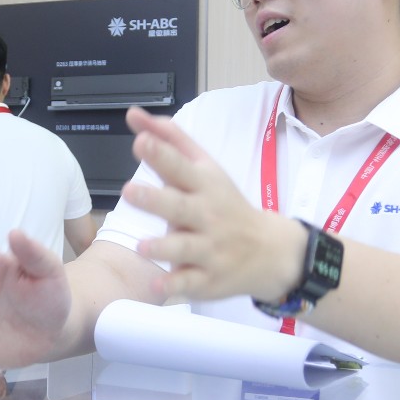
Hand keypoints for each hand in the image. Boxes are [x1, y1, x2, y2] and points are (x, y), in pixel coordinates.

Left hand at [118, 107, 306, 302]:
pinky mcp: (208, 279)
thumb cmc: (226, 203)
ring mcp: (209, 249)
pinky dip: (175, 284)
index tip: (141, 141)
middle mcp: (208, 216)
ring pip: (184, 248)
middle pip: (180, 207)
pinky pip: (190, 283)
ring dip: (164, 247)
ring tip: (142, 245)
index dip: (161, 154)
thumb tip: (133, 114)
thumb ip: (170, 141)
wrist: (270, 250)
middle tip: (129, 190)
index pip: (182, 167)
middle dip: (156, 199)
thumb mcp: (206, 168)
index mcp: (205, 185)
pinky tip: (159, 285)